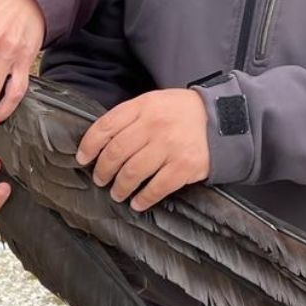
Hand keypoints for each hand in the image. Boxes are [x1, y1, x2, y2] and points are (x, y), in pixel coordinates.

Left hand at [78, 88, 209, 210]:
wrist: (223, 119)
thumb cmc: (181, 111)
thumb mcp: (152, 102)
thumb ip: (129, 117)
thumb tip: (102, 140)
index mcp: (141, 107)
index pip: (105, 127)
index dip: (89, 145)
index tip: (82, 158)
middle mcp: (153, 126)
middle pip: (116, 152)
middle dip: (102, 170)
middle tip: (99, 179)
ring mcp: (169, 147)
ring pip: (133, 172)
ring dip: (120, 187)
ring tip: (116, 193)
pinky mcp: (185, 166)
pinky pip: (158, 187)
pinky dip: (144, 198)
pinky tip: (137, 203)